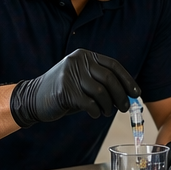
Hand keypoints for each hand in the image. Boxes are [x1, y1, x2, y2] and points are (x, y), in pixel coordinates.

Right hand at [10, 50, 139, 126]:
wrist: (34, 98)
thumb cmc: (64, 92)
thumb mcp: (82, 80)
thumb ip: (101, 83)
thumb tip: (127, 95)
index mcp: (85, 56)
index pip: (113, 65)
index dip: (127, 80)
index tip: (136, 94)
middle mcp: (78, 61)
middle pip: (109, 79)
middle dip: (121, 96)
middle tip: (124, 108)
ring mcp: (70, 75)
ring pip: (101, 93)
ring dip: (108, 106)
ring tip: (106, 112)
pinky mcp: (65, 91)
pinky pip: (89, 103)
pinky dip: (96, 111)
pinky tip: (94, 113)